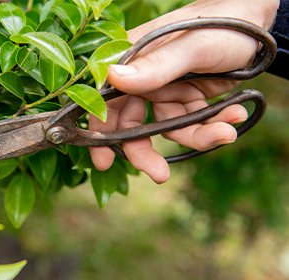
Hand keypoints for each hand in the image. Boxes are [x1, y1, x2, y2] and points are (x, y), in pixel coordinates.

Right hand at [89, 0, 278, 183]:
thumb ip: (156, 66)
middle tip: (158, 174)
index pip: (107, 99)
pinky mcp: (187, 98)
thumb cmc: (224, 24)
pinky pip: (192, 124)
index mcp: (133, 59)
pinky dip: (213, 126)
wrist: (260, 26)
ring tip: (225, 133)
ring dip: (196, 136)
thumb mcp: (192, 46)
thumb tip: (112, 77)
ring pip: (167, 129)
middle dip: (145, 150)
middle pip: (132, 123)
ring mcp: (165, 90)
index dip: (102, 131)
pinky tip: (234, 115)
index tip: (104, 161)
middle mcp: (144, 78)